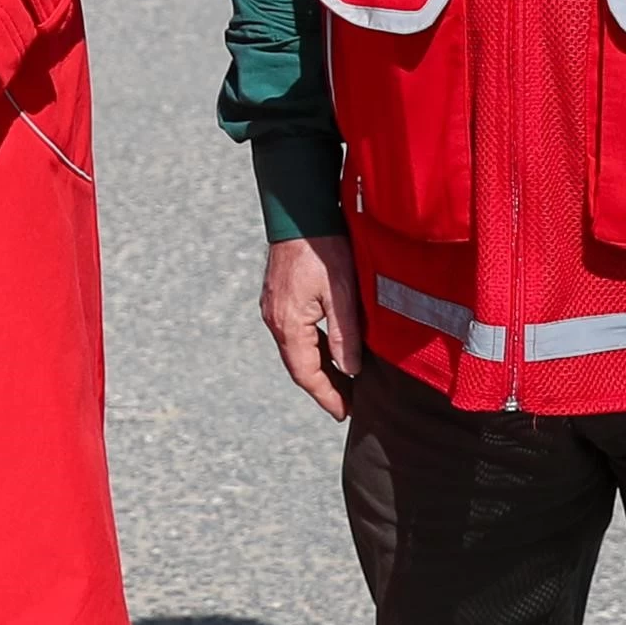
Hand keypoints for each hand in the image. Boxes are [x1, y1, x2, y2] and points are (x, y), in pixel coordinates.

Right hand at [261, 232, 361, 420]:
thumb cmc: (324, 248)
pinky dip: (314, 348)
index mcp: (289, 323)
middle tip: (348, 404)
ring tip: (345, 383)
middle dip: (324, 387)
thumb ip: (346, 335)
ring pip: (297, 350)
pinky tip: (332, 350)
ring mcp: (274, 308)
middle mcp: (275, 320)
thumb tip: (350, 371)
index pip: (306, 374)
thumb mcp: (342, 292)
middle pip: (299, 366)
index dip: (326, 396)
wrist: (300, 211)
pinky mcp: (279, 298)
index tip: (344, 413)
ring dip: (319, 368)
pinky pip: (296, 333)